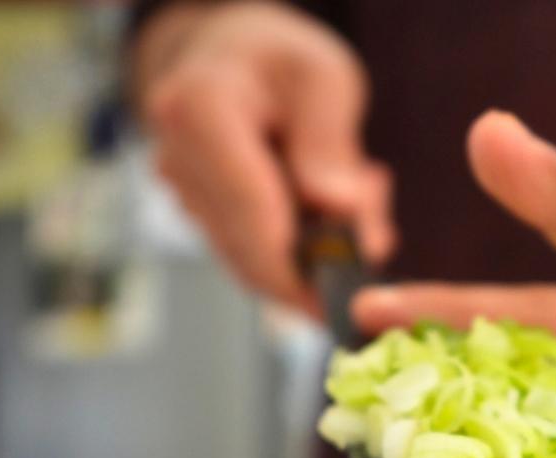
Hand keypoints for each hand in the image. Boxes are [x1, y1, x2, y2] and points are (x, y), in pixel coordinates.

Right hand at [133, 1, 395, 315]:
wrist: (237, 61)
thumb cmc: (283, 62)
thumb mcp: (325, 79)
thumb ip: (330, 143)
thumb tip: (338, 208)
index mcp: (199, 108)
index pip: (248, 207)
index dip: (294, 265)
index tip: (339, 297)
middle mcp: (178, 158)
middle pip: (252, 249)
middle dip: (321, 261)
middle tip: (377, 230)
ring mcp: (185, 197)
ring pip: (260, 263)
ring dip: (320, 252)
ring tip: (360, 195)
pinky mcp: (204, 222)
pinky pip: (261, 259)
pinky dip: (305, 250)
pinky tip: (334, 208)